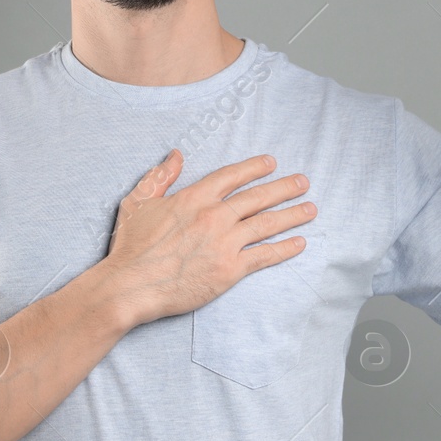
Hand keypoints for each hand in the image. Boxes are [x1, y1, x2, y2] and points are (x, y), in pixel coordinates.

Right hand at [100, 149, 317, 326]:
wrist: (131, 285)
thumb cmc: (131, 247)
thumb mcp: (138, 202)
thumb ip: (159, 177)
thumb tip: (176, 155)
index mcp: (193, 198)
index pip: (232, 176)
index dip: (254, 168)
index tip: (271, 163)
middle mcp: (214, 216)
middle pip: (257, 197)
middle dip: (284, 188)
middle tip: (303, 182)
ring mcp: (224, 243)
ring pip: (267, 224)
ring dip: (292, 215)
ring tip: (310, 208)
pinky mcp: (230, 270)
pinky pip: (264, 256)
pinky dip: (285, 248)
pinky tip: (299, 242)